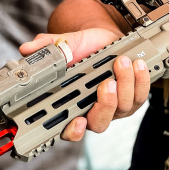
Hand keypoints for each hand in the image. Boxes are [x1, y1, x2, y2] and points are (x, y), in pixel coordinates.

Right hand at [19, 28, 150, 140]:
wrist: (106, 38)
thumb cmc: (85, 47)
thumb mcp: (66, 43)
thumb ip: (48, 47)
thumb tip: (28, 48)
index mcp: (72, 104)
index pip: (69, 129)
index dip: (73, 131)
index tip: (77, 121)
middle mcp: (94, 110)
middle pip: (100, 122)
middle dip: (106, 104)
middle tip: (107, 83)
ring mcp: (115, 107)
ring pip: (124, 107)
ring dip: (125, 84)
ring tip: (122, 62)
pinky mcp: (133, 98)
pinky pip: (140, 96)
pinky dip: (141, 80)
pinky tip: (138, 65)